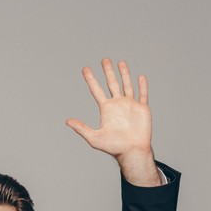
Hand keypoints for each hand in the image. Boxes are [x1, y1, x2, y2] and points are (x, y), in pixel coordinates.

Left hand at [66, 58, 155, 181]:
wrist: (132, 151)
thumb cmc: (114, 147)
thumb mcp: (94, 138)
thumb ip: (81, 128)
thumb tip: (67, 121)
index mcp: (106, 109)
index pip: (96, 90)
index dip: (91, 79)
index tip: (85, 69)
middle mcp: (117, 104)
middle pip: (112, 84)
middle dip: (108, 71)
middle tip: (104, 60)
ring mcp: (130, 105)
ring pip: (127, 85)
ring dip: (124, 74)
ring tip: (120, 62)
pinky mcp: (142, 108)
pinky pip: (143, 94)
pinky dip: (142, 86)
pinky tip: (140, 77)